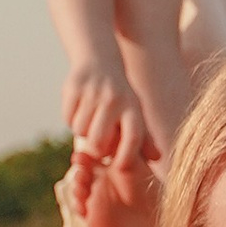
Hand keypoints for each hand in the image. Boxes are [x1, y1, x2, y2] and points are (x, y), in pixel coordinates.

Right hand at [63, 56, 151, 181]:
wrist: (98, 60)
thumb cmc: (119, 96)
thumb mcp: (135, 112)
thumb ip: (144, 138)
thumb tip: (157, 158)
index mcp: (133, 107)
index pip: (133, 138)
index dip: (126, 157)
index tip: (118, 166)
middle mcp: (115, 99)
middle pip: (99, 142)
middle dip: (96, 149)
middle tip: (98, 143)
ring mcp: (93, 92)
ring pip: (80, 131)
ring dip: (82, 131)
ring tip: (90, 120)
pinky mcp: (74, 87)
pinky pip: (68, 119)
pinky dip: (71, 119)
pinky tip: (79, 109)